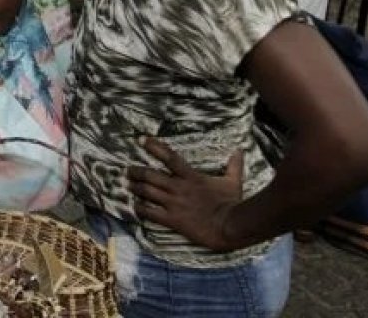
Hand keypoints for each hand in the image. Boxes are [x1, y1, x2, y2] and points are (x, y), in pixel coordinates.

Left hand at [128, 137, 244, 252]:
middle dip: (136, 172)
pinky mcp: (173, 220)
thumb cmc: (232, 203)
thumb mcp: (233, 181)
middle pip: (150, 175)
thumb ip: (233, 166)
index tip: (141, 140)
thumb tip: (239, 150)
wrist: (231, 226)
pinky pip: (151, 213)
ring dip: (135, 188)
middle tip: (128, 170)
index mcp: (191, 176)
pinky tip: (135, 207)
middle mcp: (178, 188)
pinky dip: (140, 209)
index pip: (169, 157)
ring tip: (127, 186)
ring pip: (147, 192)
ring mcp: (174, 204)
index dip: (154, 147)